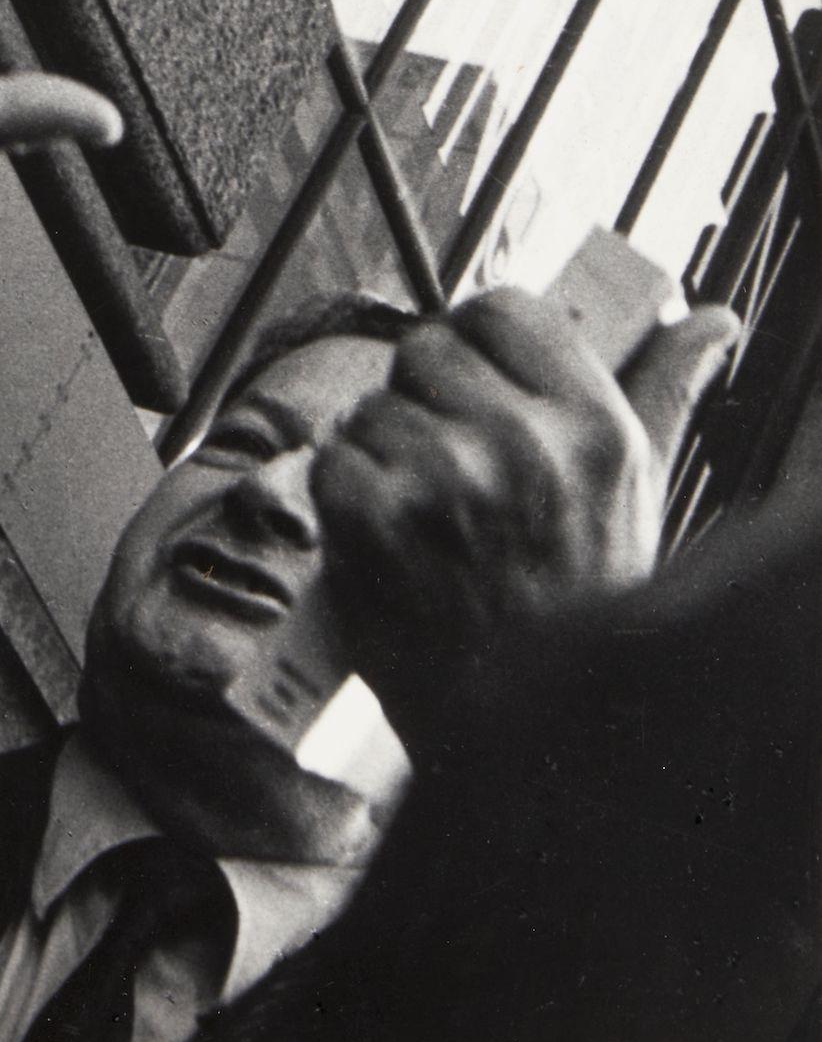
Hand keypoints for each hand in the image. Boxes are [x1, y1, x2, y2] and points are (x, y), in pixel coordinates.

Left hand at [312, 287, 737, 753]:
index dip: (475, 339)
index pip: (501, 309)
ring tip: (426, 522)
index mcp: (594, 426)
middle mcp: (523, 442)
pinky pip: (332, 458)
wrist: (525, 732)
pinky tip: (383, 541)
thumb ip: (665, 389)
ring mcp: (444, 480)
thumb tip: (709, 318)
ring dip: (383, 454)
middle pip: (425, 349)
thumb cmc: (581, 602)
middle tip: (451, 472)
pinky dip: (343, 498)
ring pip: (373, 406)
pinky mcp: (374, 519)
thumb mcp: (637, 492)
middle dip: (425, 400)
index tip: (473, 378)